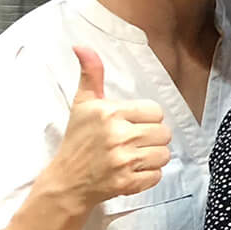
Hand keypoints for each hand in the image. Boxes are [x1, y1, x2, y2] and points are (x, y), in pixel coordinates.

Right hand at [41, 46, 173, 208]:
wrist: (66, 181)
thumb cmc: (77, 140)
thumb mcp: (83, 104)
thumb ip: (90, 74)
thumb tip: (82, 46)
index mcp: (111, 113)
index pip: (155, 111)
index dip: (147, 118)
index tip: (133, 123)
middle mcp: (118, 136)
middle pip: (164, 133)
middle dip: (153, 137)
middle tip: (135, 141)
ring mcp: (123, 161)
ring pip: (164, 154)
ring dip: (153, 156)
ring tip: (135, 155)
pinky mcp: (127, 183)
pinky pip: (157, 175)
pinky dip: (149, 175)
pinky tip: (132, 170)